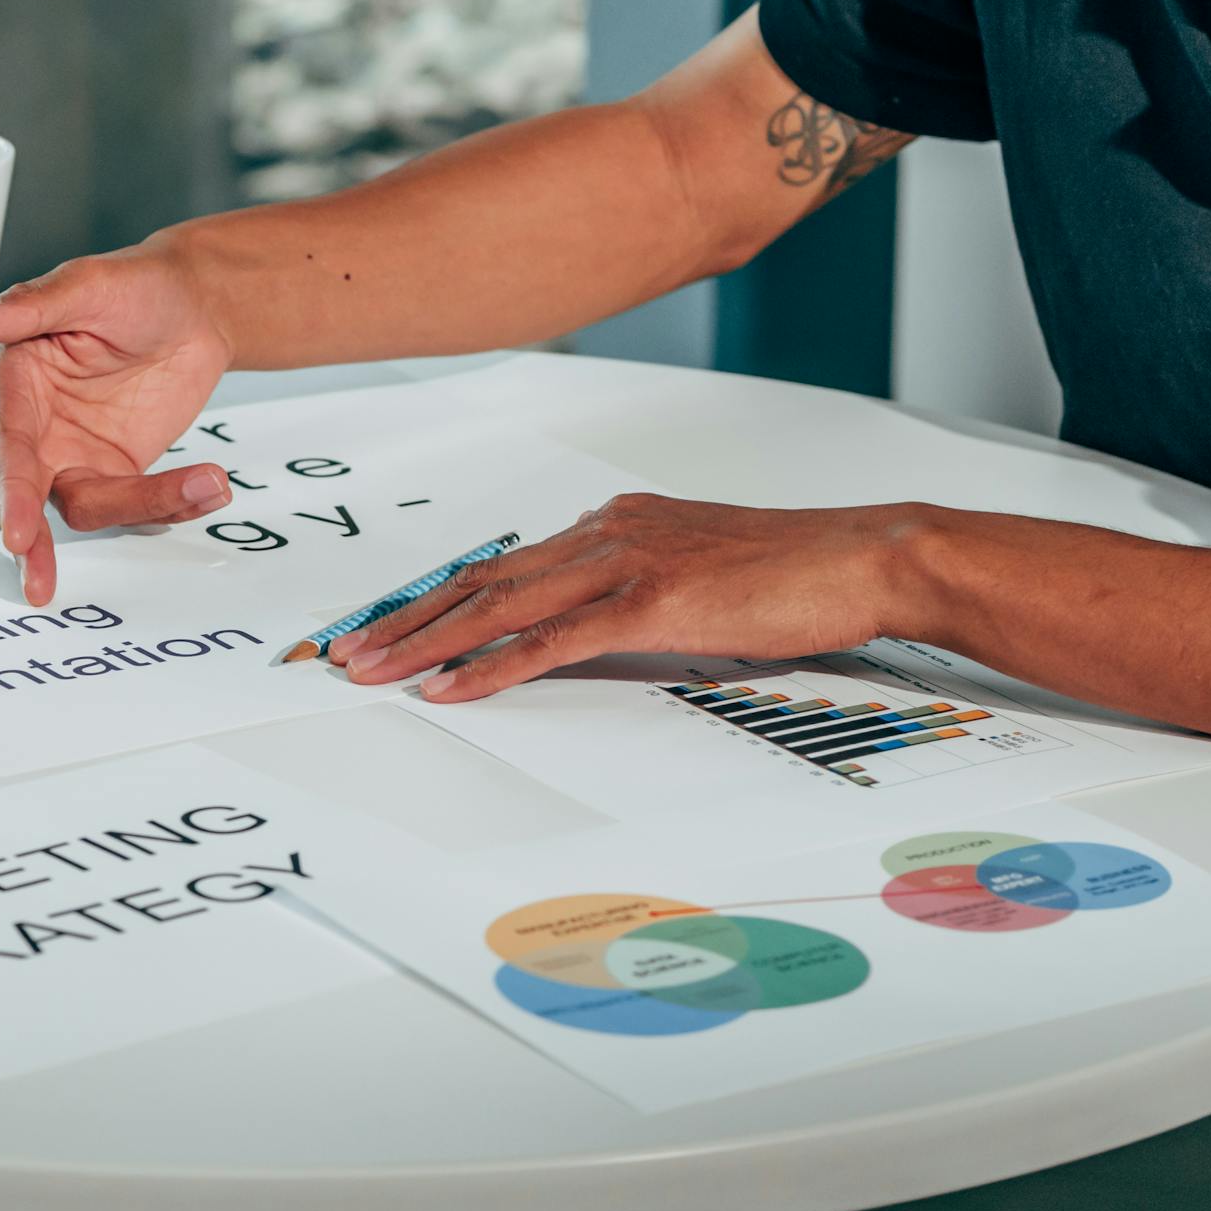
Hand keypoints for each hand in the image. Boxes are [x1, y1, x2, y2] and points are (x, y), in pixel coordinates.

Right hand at [0, 240, 238, 604]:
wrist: (195, 305)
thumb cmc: (134, 287)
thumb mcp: (86, 286)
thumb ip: (28, 308)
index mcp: (18, 385)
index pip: (7, 447)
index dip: (11, 491)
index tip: (15, 533)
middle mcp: (38, 429)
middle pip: (24, 497)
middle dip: (32, 542)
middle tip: (39, 581)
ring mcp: (77, 456)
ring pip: (87, 508)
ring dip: (144, 508)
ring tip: (207, 483)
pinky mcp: (120, 471)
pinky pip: (137, 505)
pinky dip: (173, 504)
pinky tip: (208, 485)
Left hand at [335, 495, 925, 700]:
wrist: (864, 557)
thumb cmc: (793, 573)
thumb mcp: (695, 576)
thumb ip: (634, 589)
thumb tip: (586, 623)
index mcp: (615, 523)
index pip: (505, 564)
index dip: (437, 597)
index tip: (386, 625)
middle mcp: (608, 532)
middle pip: (483, 580)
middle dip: (406, 618)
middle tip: (346, 652)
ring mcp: (627, 562)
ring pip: (500, 605)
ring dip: (427, 641)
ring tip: (373, 671)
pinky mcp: (651, 601)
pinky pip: (550, 640)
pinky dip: (491, 666)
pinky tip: (450, 687)